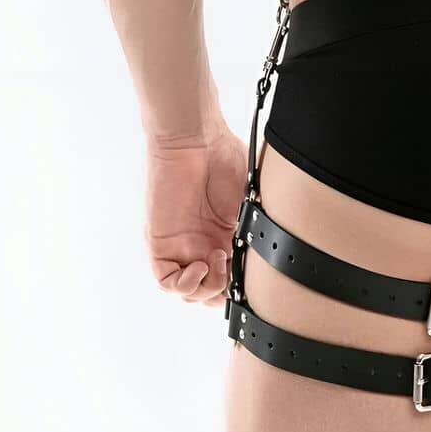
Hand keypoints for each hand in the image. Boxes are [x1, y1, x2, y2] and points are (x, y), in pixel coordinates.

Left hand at [144, 123, 246, 306]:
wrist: (197, 139)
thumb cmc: (225, 157)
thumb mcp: (250, 201)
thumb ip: (256, 231)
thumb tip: (269, 261)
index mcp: (226, 236)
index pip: (232, 277)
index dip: (242, 285)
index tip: (253, 279)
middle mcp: (202, 245)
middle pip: (211, 292)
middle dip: (225, 292)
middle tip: (235, 269)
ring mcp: (181, 246)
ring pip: (189, 292)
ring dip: (207, 288)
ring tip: (218, 260)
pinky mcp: (160, 244)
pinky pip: (167, 281)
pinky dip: (185, 284)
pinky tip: (201, 265)